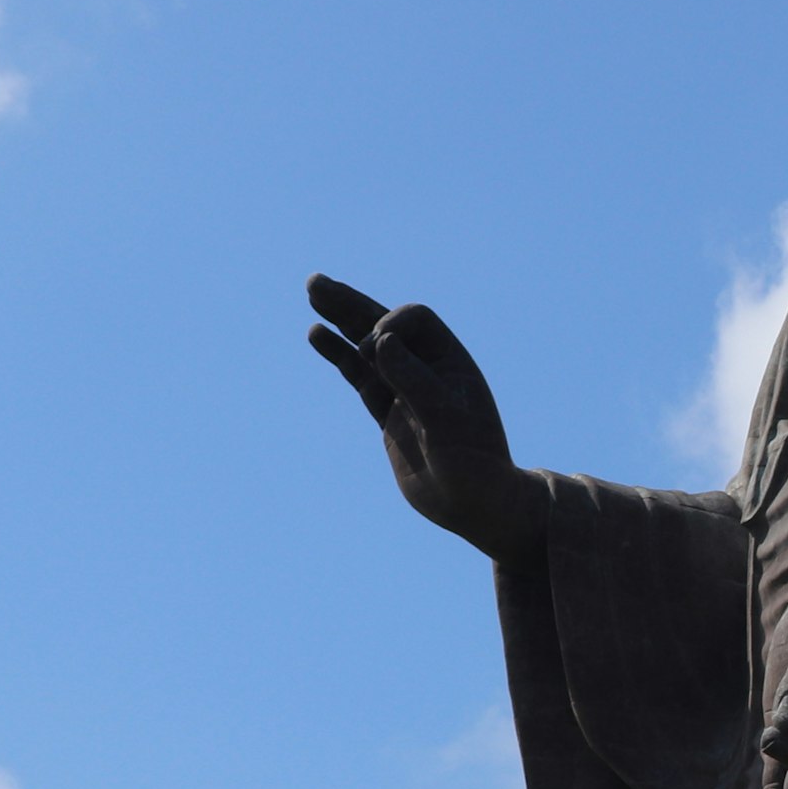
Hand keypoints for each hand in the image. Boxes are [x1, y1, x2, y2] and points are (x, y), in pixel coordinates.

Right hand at [305, 274, 544, 560]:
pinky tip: (317, 334)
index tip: (377, 351)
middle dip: (351, 303)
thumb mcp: (446, 421)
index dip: (389, 324)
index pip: (414, 320)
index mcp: (450, 362)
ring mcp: (405, 391)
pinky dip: (339, 355)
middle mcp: (428, 370)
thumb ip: (414, 381)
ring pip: (367, 348)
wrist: (475, 505)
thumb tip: (382, 341)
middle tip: (314, 283)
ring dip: (340, 321)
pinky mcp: (389, 414)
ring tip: (312, 291)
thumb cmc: (472, 464)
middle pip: (384, 323)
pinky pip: (359, 377)